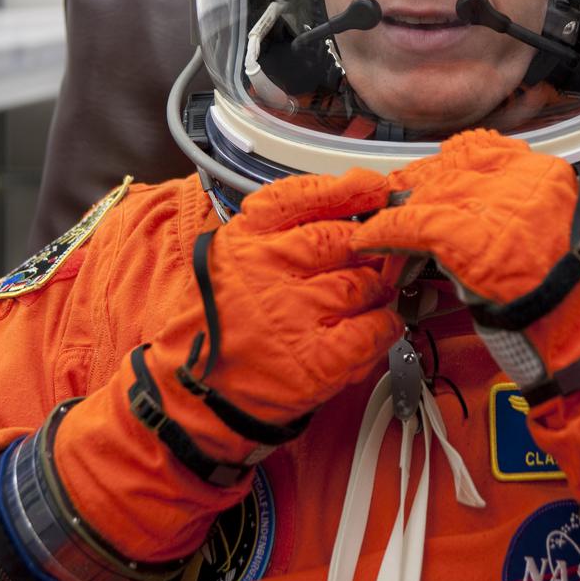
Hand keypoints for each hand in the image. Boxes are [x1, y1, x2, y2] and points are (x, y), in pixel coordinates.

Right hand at [154, 166, 403, 436]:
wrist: (193, 392)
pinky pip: (374, 330)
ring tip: (368, 299)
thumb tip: (349, 202)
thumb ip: (281, 228)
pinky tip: (379, 327)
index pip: (305, 196)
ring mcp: (294, 314)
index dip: (348, 189)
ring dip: (378, 290)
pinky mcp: (316, 360)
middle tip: (371, 262)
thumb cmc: (218, 323)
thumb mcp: (232, 256)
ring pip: (366, 283)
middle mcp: (269, 269)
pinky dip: (386, 326)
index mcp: (246, 239)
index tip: (374, 189)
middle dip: (368, 250)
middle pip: (346, 239)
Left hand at [357, 129, 579, 508]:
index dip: (445, 171)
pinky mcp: (470, 234)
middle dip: (419, 194)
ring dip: (401, 217)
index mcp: (549, 174)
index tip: (426, 186)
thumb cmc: (576, 303)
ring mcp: (499, 202)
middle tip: (396, 217)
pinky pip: (412, 224)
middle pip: (449, 170)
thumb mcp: (553, 237)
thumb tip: (464, 208)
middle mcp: (525, 177)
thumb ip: (513, 212)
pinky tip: (371, 242)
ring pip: (427, 195)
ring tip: (383, 239)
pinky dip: (386, 233)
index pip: (479, 151)